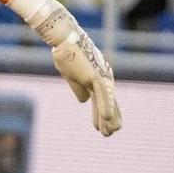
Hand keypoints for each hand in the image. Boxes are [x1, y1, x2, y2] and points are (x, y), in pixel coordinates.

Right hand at [31, 3, 122, 135]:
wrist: (64, 38)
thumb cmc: (66, 53)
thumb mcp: (70, 75)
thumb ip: (78, 88)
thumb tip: (84, 101)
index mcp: (96, 79)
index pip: (101, 100)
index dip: (101, 113)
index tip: (101, 128)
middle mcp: (101, 79)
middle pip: (108, 103)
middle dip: (108, 119)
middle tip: (110, 134)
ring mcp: (99, 78)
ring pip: (106, 102)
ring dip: (107, 119)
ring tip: (109, 132)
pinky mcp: (95, 76)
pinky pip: (101, 96)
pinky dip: (105, 108)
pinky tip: (107, 119)